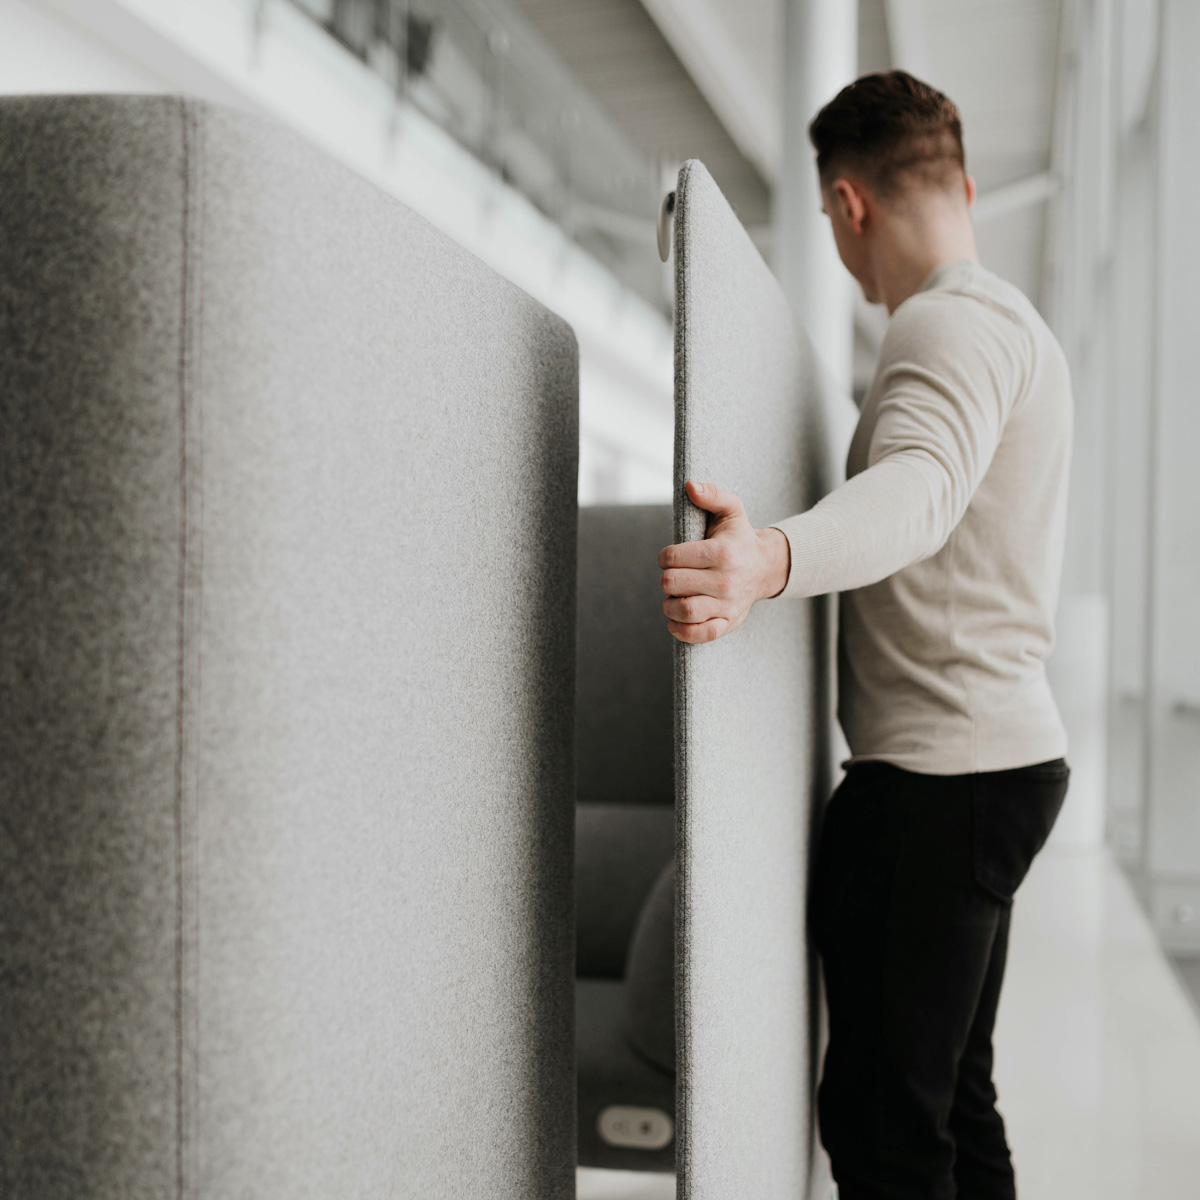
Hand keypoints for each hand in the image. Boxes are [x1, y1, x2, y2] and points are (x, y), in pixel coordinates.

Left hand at [657, 480, 790, 643]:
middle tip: (674, 575)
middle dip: (666, 578)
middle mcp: (726, 580)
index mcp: (723, 552)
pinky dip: (680, 630)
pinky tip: (675, 619)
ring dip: (668, 604)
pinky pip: (699, 634)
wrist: (766, 567)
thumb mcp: (731, 510)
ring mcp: (728, 604)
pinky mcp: (729, 623)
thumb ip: (711, 495)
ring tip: (674, 595)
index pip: (673, 557)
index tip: (671, 556)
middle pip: (672, 584)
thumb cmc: (740, 537)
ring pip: (683, 610)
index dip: (664, 556)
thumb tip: (690, 486)